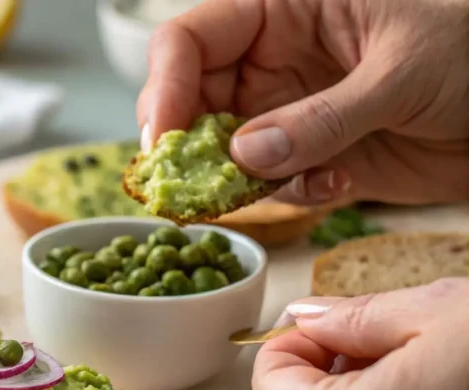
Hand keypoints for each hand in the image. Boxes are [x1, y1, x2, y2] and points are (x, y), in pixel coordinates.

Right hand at [136, 0, 468, 206]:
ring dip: (236, 181)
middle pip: (193, 101)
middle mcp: (276, 60)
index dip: (166, 87)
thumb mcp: (402, 71)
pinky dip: (290, 194)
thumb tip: (246, 154)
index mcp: (285, 10)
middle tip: (192, 187)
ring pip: (226, 152)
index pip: (192, 40)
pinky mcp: (314, 155)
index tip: (165, 141)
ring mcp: (291, 110)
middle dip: (190, 146)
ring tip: (270, 189)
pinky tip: (333, 184)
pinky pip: (272, 183)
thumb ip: (322, 116)